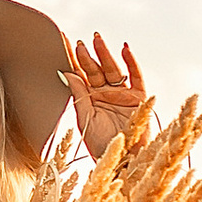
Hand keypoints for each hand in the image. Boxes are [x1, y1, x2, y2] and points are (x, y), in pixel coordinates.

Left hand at [66, 29, 148, 157]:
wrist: (122, 161)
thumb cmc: (100, 145)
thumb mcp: (84, 119)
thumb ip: (78, 95)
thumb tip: (68, 73)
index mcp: (90, 99)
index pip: (80, 74)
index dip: (73, 59)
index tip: (63, 41)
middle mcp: (105, 94)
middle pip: (95, 69)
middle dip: (88, 55)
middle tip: (80, 42)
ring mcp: (122, 94)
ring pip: (113, 69)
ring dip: (105, 54)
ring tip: (97, 39)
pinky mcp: (139, 98)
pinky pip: (136, 77)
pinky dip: (132, 62)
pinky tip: (124, 49)